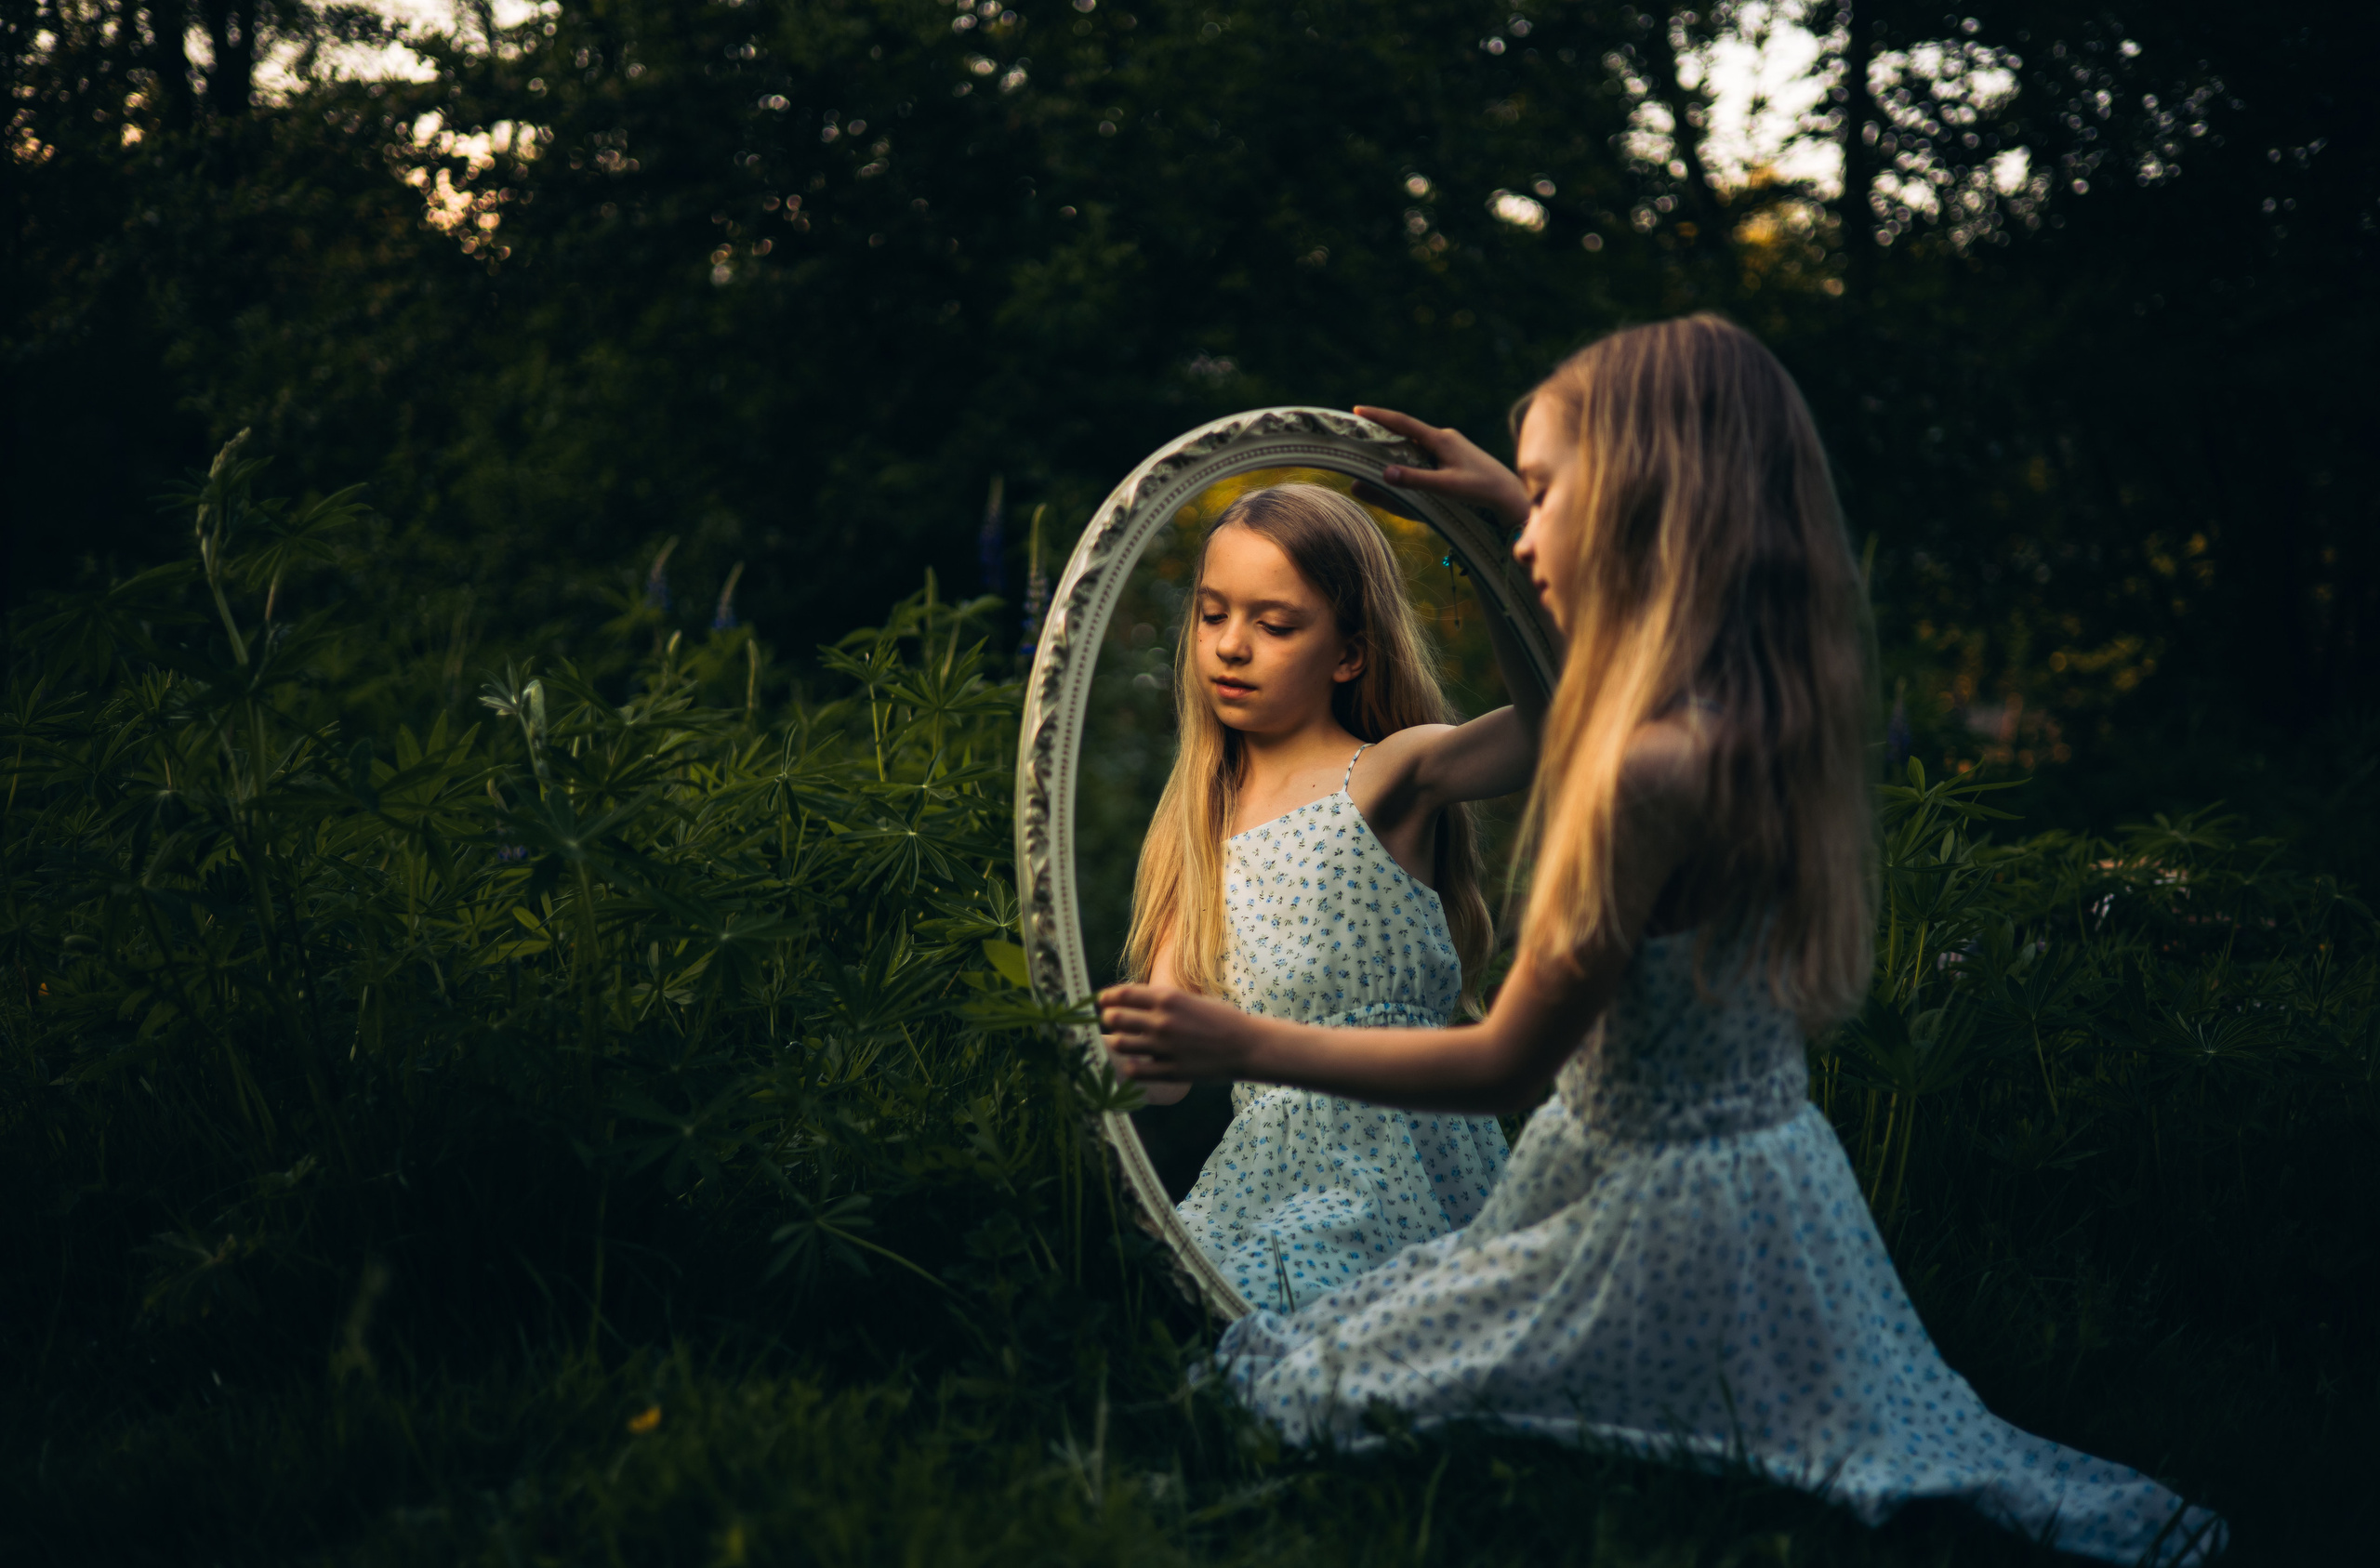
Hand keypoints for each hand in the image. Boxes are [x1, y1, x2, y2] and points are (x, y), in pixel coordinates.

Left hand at [1098, 983, 1262, 1082]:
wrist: (1248, 1046)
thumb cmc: (1222, 1019)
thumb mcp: (1191, 1000)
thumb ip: (1164, 1001)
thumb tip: (1137, 1002)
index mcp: (1168, 998)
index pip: (1123, 994)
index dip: (1107, 997)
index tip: (1102, 1001)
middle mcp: (1161, 1021)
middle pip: (1115, 1018)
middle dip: (1108, 1019)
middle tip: (1110, 1022)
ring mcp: (1164, 1048)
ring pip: (1119, 1044)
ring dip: (1115, 1042)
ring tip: (1119, 1041)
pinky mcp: (1170, 1071)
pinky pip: (1134, 1071)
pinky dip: (1129, 1066)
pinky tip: (1133, 1063)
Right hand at [1355, 405, 1530, 526]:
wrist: (1509, 493)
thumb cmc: (1480, 489)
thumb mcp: (1446, 486)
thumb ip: (1415, 480)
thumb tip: (1384, 473)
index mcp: (1441, 439)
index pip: (1403, 423)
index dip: (1379, 416)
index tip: (1357, 409)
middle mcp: (1444, 437)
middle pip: (1406, 428)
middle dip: (1382, 426)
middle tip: (1357, 426)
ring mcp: (1450, 445)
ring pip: (1415, 439)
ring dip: (1394, 439)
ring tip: (1372, 441)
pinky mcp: (1454, 455)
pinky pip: (1424, 449)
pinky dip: (1408, 450)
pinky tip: (1401, 457)